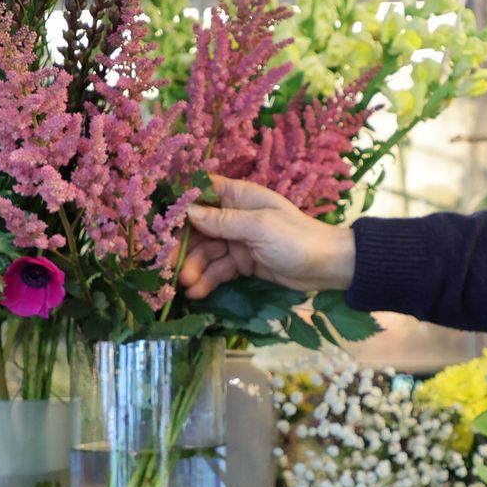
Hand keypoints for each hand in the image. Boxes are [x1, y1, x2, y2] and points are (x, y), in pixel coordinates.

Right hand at [180, 176, 355, 299]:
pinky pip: (219, 270)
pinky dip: (208, 280)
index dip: (179, 205)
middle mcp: (234, 216)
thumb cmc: (296, 238)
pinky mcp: (243, 263)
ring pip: (206, 252)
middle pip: (198, 228)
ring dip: (194, 268)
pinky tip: (197, 292)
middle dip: (183, 247)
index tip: (158, 223)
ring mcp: (238, 240)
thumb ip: (222, 221)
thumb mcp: (258, 227)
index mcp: (239, 197)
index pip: (201, 193)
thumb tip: (187, 211)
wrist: (328, 267)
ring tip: (185, 285)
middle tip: (168, 267)